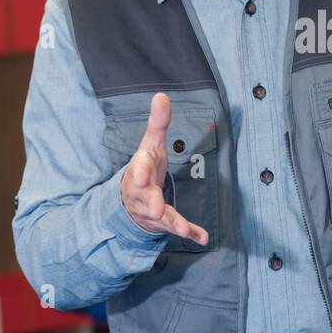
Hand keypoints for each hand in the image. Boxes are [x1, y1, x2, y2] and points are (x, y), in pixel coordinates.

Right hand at [119, 92, 208, 244]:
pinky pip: (176, 228)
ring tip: (184, 230)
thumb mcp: (150, 144)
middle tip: (156, 209)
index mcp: (139, 170)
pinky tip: (202, 237)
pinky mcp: (164, 223)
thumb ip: (157, 122)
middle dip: (150, 203)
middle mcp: (142, 193)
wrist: (129, 201)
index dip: (138, 172)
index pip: (138, 169)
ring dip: (173, 223)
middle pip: (145, 198)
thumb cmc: (144, 167)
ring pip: (161, 218)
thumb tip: (161, 95)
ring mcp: (151, 210)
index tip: (139, 177)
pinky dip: (190, 233)